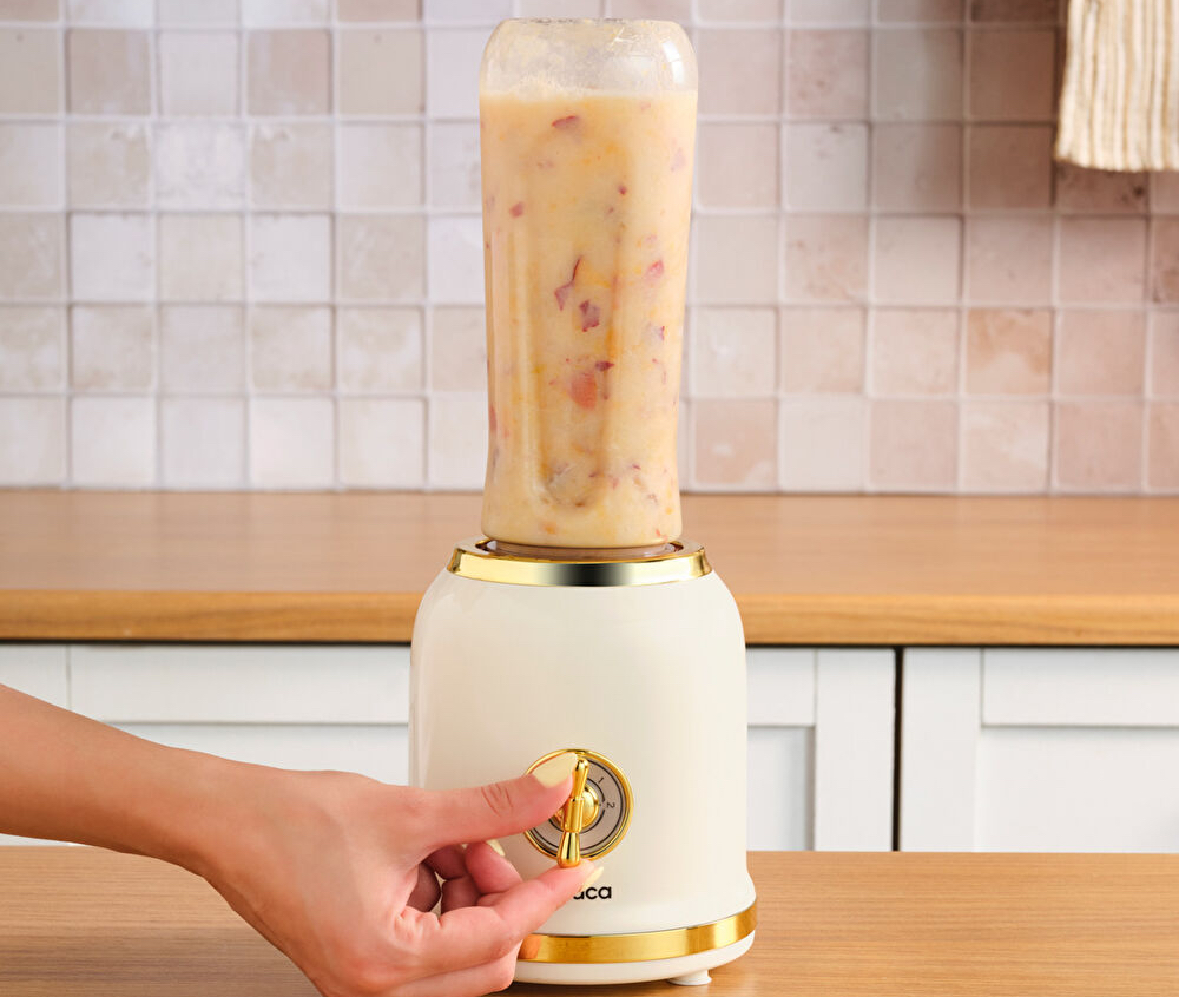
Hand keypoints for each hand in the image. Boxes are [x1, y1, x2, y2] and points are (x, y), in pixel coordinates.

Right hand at [197, 751, 591, 996]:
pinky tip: (428, 854)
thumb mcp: (411, 811)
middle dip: (501, 895)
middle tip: (496, 843)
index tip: (577, 867)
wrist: (226, 820)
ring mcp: (365, 977)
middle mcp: (374, 987)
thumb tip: (545, 795)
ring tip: (451, 840)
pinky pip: (427, 940)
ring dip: (470, 893)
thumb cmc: (288, 823)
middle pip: (485, 959)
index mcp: (385, 963)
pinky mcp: (359, 958)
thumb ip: (491, 809)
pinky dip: (441, 896)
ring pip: (459, 950)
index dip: (546, 893)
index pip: (499, 937)